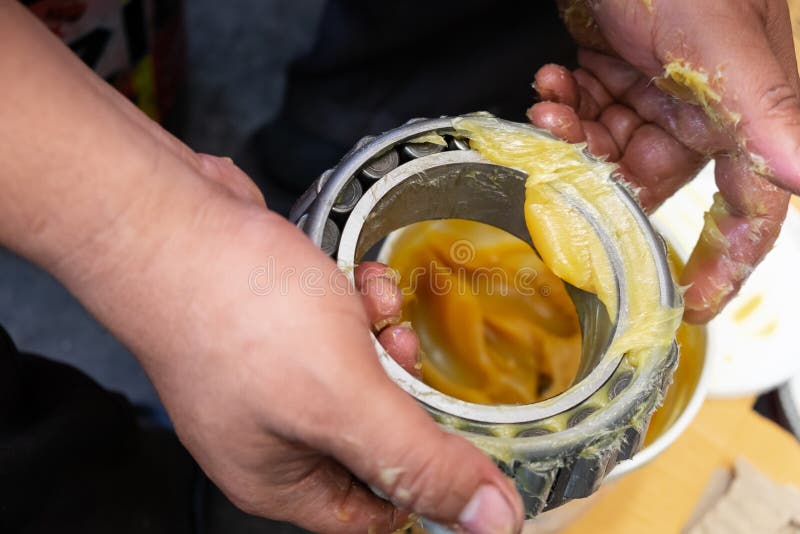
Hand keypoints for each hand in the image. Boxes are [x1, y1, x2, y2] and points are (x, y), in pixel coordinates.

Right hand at [69, 153, 522, 533]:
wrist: (170, 222)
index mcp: (281, 479)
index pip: (375, 511)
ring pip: (359, 373)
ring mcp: (270, 376)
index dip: (422, 483)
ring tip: (374, 303)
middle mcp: (273, 435)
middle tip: (401, 356)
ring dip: (380, 336)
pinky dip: (357, 303)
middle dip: (400, 391)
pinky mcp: (274, 324)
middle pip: (373, 435)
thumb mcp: (344, 400)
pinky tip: (355, 277)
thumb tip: (490, 520)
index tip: (458, 443)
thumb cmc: (239, 314)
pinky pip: (337, 329)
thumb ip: (419, 462)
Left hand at [528, 0, 798, 322]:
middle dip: (605, 178)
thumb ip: (762, 108)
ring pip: (612, 145)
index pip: (749, 206)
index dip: (726, 259)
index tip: (692, 306)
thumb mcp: (719, 45)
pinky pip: (591, 107)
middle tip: (569, 163)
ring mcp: (657, 86)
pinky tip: (552, 81)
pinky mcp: (618, 65)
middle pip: (654, 179)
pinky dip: (566, 102)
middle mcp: (703, 106)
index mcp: (740, 110)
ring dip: (576, 134)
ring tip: (553, 104)